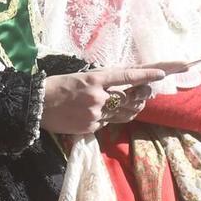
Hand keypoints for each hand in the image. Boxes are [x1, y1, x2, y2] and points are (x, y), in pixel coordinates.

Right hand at [40, 67, 164, 135]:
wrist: (38, 104)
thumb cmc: (59, 85)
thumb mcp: (82, 76)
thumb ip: (104, 79)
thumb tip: (128, 81)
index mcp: (95, 79)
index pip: (127, 76)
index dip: (146, 75)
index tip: (162, 74)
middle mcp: (97, 96)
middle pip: (130, 99)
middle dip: (141, 97)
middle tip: (145, 93)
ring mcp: (95, 114)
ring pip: (123, 113)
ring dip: (130, 108)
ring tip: (130, 103)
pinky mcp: (91, 127)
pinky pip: (108, 123)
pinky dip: (108, 118)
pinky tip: (96, 113)